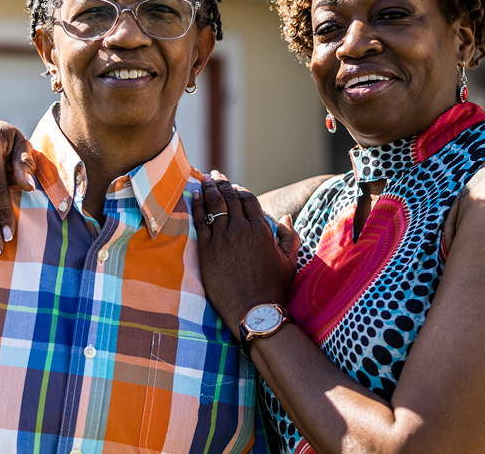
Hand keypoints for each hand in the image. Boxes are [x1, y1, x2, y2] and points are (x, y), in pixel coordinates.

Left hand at [193, 170, 299, 338]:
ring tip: (205, 179)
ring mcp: (222, 238)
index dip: (241, 191)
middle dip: (222, 183)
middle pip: (229, 198)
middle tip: (216, 175)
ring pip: (214, 205)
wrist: (253, 311)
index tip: (235, 186)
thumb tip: (285, 218)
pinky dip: (197, 206)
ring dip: (209, 189)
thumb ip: (290, 236)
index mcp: (261, 229)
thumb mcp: (289, 260)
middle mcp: (240, 229)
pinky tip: (194, 196)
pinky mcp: (207, 250)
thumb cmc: (274, 287)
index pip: (248, 199)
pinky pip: (200, 221)